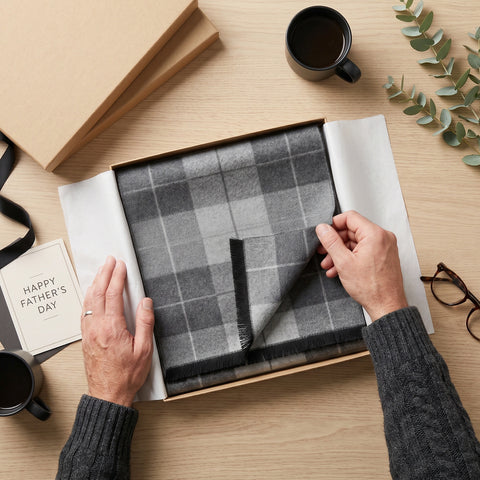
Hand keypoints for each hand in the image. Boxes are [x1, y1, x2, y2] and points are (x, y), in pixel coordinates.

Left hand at [81, 256, 153, 406]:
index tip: (121, 265)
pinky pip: (84, 311)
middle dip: (104, 274)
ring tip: (101, 271)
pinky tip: (91, 294)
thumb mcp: (144, 350)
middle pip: (97, 293)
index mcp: (112, 328)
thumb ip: (145, 323)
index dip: (117, 277)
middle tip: (109, 261)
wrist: (108, 395)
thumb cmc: (127, 376)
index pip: (113, 295)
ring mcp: (89, 333)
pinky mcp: (86, 338)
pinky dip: (88, 297)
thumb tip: (145, 303)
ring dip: (94, 283)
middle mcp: (97, 328)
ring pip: (88, 301)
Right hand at [315, 210, 407, 320]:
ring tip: (329, 264)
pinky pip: (363, 251)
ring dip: (340, 252)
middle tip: (323, 251)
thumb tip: (323, 228)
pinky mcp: (383, 256)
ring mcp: (384, 247)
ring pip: (356, 242)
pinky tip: (339, 269)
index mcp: (375, 234)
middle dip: (335, 242)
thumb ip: (331, 242)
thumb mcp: (344, 262)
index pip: (350, 217)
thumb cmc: (372, 288)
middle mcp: (383, 237)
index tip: (324, 233)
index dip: (333, 224)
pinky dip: (350, 257)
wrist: (387, 306)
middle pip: (352, 230)